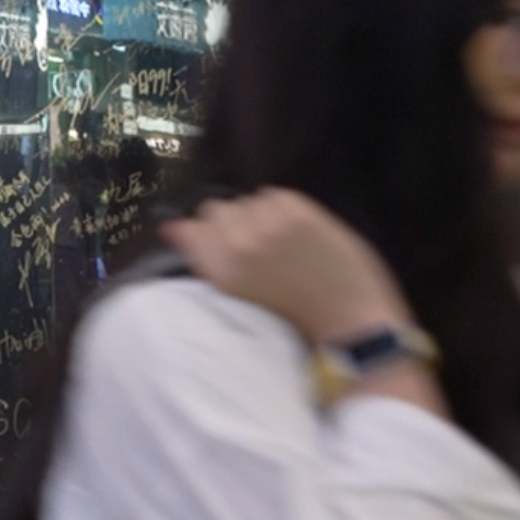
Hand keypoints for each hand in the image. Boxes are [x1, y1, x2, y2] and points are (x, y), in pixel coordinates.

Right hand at [159, 189, 413, 343]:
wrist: (350, 324)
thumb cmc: (291, 322)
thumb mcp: (234, 296)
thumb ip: (206, 258)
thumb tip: (170, 228)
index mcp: (219, 271)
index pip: (189, 229)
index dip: (202, 233)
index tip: (212, 241)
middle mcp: (238, 244)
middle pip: (216, 209)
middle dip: (231, 224)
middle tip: (254, 246)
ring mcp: (270, 226)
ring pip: (248, 200)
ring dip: (259, 216)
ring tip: (280, 243)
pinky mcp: (300, 214)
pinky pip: (276, 195)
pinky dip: (283, 209)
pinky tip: (298, 235)